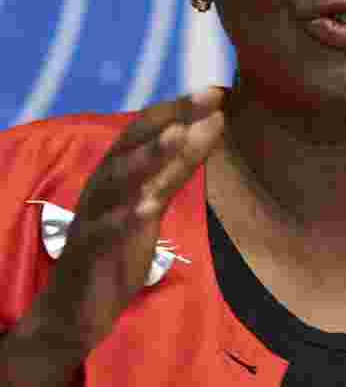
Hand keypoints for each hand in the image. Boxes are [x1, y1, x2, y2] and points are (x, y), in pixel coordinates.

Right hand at [32, 87, 225, 350]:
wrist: (76, 307)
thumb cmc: (118, 244)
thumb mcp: (154, 199)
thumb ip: (181, 164)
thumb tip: (214, 121)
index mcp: (118, 170)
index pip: (146, 128)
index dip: (180, 108)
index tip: (216, 90)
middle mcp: (103, 185)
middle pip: (133, 144)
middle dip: (170, 118)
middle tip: (206, 96)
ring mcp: (93, 216)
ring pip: (116, 180)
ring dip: (147, 157)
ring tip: (177, 136)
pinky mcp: (88, 251)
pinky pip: (103, 231)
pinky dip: (123, 218)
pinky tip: (147, 207)